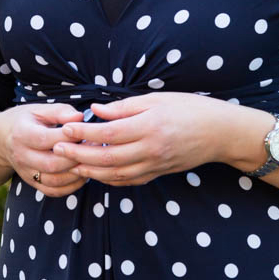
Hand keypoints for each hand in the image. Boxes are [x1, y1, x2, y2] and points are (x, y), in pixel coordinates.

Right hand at [2, 103, 86, 196]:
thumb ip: (60, 112)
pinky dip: (71, 186)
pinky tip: (83, 174)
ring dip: (76, 173)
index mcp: (22, 134)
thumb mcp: (39, 109)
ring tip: (92, 160)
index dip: (69, 136)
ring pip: (54, 180)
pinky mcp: (32, 183)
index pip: (46, 139)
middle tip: (94, 147)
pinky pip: (53, 191)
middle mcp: (22, 156)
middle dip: (76, 157)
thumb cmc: (26, 120)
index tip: (87, 130)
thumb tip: (80, 117)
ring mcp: (26, 172)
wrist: (2, 139)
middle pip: (51, 164)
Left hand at [51, 93, 233, 185]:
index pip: (108, 134)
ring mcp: (155, 165)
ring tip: (71, 162)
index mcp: (149, 126)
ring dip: (90, 170)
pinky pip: (128, 180)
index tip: (65, 128)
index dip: (84, 132)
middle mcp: (151, 149)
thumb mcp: (158, 99)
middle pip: (107, 157)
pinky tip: (96, 172)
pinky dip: (109, 178)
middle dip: (79, 153)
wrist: (220, 132)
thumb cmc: (190, 108)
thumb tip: (97, 110)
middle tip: (58, 148)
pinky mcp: (158, 174)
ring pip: (115, 173)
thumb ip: (125, 107)